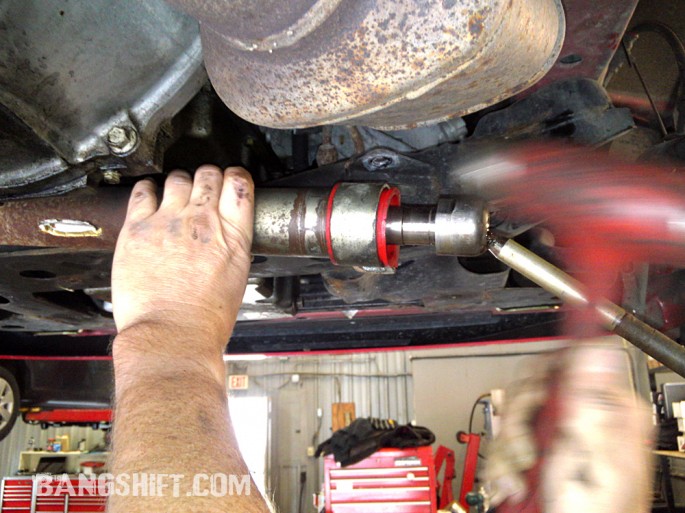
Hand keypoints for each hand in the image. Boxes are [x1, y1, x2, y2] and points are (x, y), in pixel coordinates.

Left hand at [112, 166, 253, 351]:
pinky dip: (148, 189)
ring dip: (179, 183)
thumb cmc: (204, 318)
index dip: (235, 177)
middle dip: (208, 177)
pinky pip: (142, 191)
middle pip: (208, 175)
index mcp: (232, 236)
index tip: (231, 179)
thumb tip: (225, 231)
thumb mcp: (237, 277)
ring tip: (175, 194)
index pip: (239, 185)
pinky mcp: (138, 229)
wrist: (171, 334)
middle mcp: (202, 222)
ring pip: (178, 179)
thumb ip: (231, 245)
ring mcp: (168, 222)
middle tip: (203, 187)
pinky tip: (150, 197)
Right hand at [483, 344, 652, 512]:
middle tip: (525, 451)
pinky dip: (502, 462)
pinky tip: (514, 482)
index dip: (537, 379)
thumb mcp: (592, 457)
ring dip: (506, 450)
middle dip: (516, 423)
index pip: (563, 362)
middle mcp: (582, 415)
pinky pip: (505, 438)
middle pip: (529, 387)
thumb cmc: (595, 512)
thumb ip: (590, 401)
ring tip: (519, 477)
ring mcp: (558, 433)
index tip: (530, 404)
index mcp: (606, 408)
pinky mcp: (538, 449)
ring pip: (512, 414)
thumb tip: (596, 348)